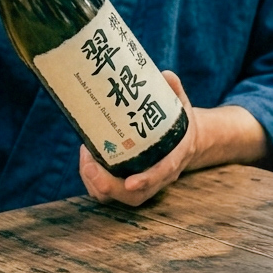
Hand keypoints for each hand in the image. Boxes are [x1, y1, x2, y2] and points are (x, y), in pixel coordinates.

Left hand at [80, 70, 196, 206]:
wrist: (186, 143)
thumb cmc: (181, 124)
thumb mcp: (182, 106)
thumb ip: (175, 91)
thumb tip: (164, 75)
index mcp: (175, 158)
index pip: (161, 174)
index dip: (145, 180)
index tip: (130, 182)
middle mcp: (159, 178)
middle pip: (134, 195)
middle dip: (108, 185)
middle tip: (90, 164)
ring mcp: (144, 186)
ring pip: (117, 197)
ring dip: (95, 182)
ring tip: (85, 156)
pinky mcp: (128, 188)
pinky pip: (108, 194)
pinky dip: (93, 181)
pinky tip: (88, 159)